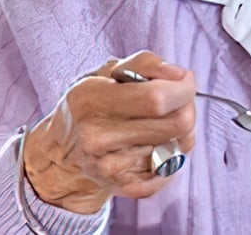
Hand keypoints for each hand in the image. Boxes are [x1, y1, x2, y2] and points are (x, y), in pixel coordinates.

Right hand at [23, 51, 196, 213]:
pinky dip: (174, 153)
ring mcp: (110, 167)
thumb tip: (179, 75)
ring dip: (182, 130)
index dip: (182, 87)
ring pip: (179, 144)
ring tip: (162, 121)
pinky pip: (172, 168)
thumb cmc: (92, 104)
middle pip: (176, 123)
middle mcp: (98, 137)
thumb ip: (146, 63)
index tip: (184, 80)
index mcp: (92, 99)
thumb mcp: (108, 71)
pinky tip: (157, 143)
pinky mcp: (125, 187)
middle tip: (177, 98)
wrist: (63, 154)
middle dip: (187, 105)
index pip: (156, 98)